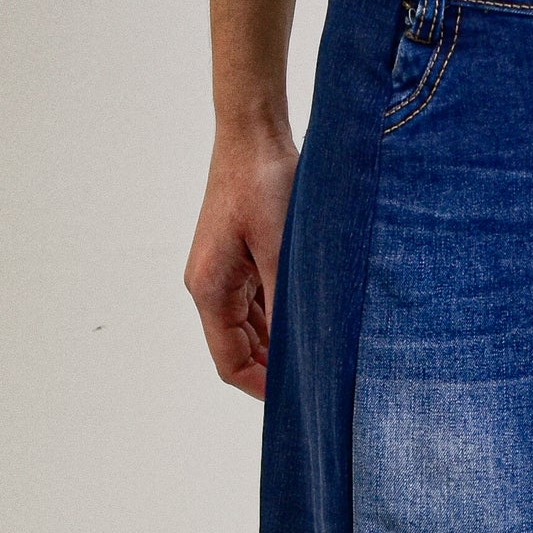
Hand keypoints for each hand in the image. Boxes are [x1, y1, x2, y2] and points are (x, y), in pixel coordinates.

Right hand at [185, 124, 298, 399]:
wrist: (255, 131)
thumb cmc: (263, 182)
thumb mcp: (281, 250)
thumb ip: (285, 306)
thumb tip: (299, 354)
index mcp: (209, 288)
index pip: (230, 362)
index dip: (262, 388)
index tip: (301, 401)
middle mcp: (212, 285)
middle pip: (240, 349)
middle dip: (275, 368)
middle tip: (322, 380)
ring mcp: (227, 271)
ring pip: (253, 328)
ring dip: (282, 342)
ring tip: (323, 350)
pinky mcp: (243, 256)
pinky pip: (261, 301)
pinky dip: (284, 316)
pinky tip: (314, 318)